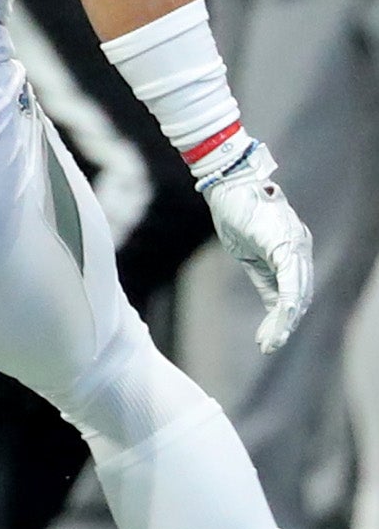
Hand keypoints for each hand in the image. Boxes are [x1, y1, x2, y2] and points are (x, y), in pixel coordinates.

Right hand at [197, 140, 314, 352]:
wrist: (227, 182)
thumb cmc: (234, 210)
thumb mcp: (248, 251)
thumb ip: (265, 275)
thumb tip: (276, 302)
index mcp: (292, 249)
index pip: (295, 289)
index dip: (284, 315)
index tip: (267, 336)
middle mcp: (301, 247)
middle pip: (301, 295)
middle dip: (286, 324)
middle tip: (269, 345)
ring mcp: (296, 246)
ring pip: (298, 292)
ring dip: (285, 321)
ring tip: (271, 342)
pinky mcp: (285, 245)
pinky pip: (290, 281)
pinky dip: (286, 305)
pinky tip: (280, 322)